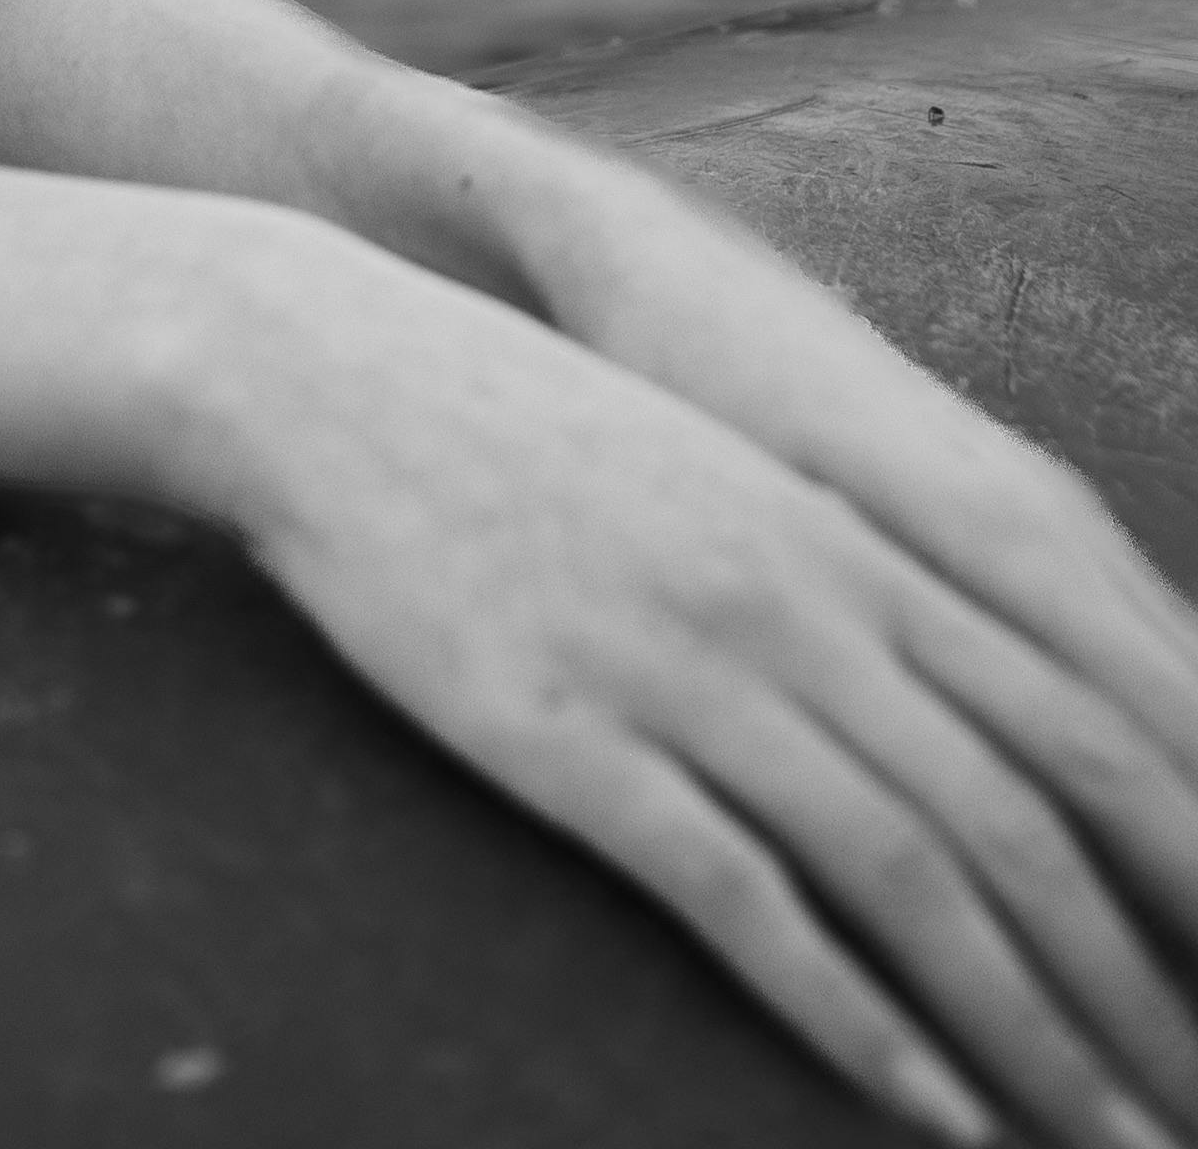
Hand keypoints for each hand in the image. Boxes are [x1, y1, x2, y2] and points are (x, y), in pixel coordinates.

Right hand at [228, 215, 1197, 1147]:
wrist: (326, 367)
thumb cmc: (523, 437)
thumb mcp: (719, 486)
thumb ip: (841, 587)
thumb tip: (957, 724)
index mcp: (844, 539)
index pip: (1075, 727)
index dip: (1180, 867)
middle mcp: (798, 600)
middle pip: (1022, 825)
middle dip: (1134, 990)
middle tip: (1197, 1115)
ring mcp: (691, 666)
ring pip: (914, 879)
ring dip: (1031, 1038)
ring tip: (1104, 1148)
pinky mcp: (578, 737)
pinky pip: (749, 902)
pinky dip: (857, 1024)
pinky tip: (925, 1114)